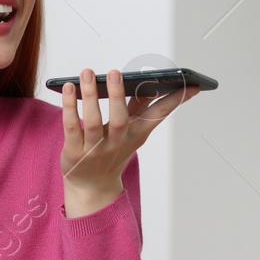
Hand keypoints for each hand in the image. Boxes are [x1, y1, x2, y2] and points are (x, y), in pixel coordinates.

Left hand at [60, 68, 200, 216]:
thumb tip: (149, 83)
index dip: (175, 100)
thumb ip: (137, 108)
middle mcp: (117, 143)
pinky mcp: (74, 152)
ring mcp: (95, 150)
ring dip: (90, 96)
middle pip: (120, 119)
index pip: (158, 116)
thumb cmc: (111, 152)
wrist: (92, 187)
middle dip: (117, 95)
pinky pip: (71, 127)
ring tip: (88, 73)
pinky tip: (69, 88)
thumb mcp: (130, 133)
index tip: (190, 84)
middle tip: (116, 72)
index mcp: (136, 135)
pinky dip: (69, 107)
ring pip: (92, 122)